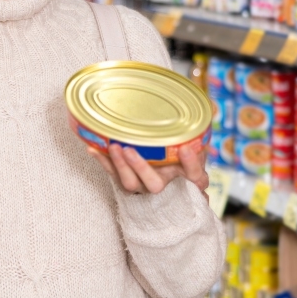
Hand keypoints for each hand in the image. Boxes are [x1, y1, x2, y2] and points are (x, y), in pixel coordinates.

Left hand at [86, 142, 207, 193]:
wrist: (165, 178)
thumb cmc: (181, 159)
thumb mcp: (195, 147)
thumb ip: (197, 136)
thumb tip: (204, 111)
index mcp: (187, 179)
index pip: (194, 175)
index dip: (191, 164)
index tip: (186, 149)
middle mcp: (164, 185)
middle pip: (153, 184)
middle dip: (141, 167)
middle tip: (130, 150)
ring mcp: (143, 186)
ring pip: (130, 183)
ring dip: (119, 165)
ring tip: (112, 146)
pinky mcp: (126, 182)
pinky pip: (112, 174)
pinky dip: (102, 161)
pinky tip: (92, 147)